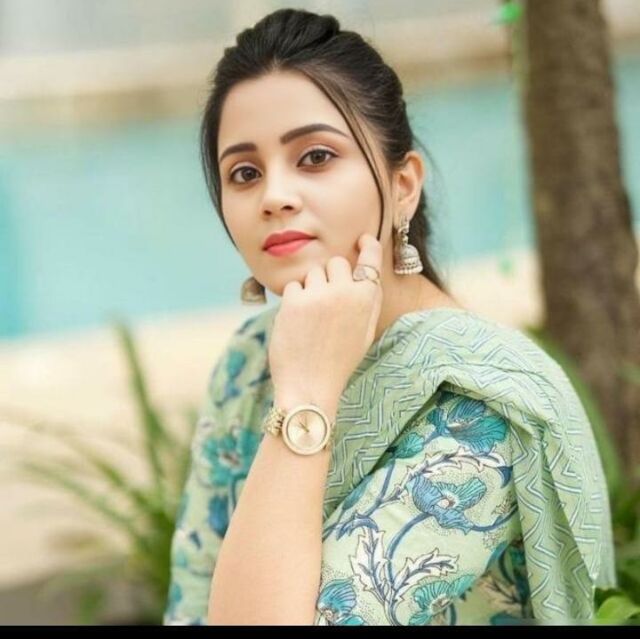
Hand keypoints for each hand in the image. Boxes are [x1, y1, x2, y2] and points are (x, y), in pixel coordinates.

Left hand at [268, 233, 383, 411]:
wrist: (310, 386)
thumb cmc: (339, 361)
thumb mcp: (365, 331)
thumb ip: (367, 299)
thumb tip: (365, 270)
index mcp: (366, 299)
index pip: (370, 260)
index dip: (367, 246)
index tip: (362, 240)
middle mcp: (344, 291)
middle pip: (336, 262)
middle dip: (331, 275)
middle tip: (328, 301)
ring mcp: (318, 295)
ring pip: (312, 273)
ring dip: (311, 288)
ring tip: (313, 318)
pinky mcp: (293, 301)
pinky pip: (293, 287)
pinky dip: (294, 300)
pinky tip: (299, 323)